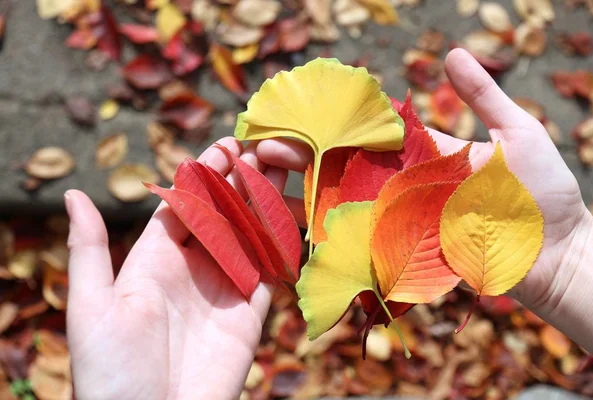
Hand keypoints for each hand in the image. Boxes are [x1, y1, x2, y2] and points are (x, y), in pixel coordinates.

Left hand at [66, 138, 285, 399]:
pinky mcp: (251, 313)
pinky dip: (282, 241)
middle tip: (261, 146)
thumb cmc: (110, 373)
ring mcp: (224, 288)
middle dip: (240, 179)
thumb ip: (89, 249)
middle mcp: (193, 268)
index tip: (226, 145)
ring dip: (264, 200)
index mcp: (153, 260)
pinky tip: (292, 213)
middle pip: (222, 213)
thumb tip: (70, 194)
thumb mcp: (92, 307)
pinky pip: (271, 268)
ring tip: (282, 166)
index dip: (205, 173)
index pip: (185, 204)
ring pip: (250, 234)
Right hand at [256, 49, 592, 353]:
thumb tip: (451, 54)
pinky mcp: (408, 254)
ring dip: (303, 196)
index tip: (297, 114)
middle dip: (302, 159)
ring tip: (262, 184)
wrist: (557, 252)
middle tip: (261, 150)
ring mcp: (403, 221)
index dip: (333, 125)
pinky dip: (328, 238)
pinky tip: (294, 229)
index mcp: (424, 154)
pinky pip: (363, 245)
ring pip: (345, 207)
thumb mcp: (516, 133)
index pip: (369, 135)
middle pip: (345, 170)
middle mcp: (405, 187)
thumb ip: (482, 96)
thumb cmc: (542, 192)